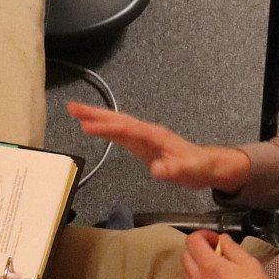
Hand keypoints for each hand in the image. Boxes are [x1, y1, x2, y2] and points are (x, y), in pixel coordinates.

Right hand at [70, 103, 249, 191]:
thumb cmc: (197, 168)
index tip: (86, 126)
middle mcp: (147, 132)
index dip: (107, 128)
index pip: (127, 129)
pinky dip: (105, 129)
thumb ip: (173, 170)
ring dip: (97, 118)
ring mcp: (144, 137)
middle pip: (118, 120)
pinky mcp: (142, 144)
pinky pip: (120, 133)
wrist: (206, 166)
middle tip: (72, 107)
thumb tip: (158, 170)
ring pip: (117, 124)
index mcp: (154, 136)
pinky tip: (94, 128)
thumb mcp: (188, 171)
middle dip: (95, 114)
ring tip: (75, 112)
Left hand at [182, 229, 278, 278]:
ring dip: (196, 264)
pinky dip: (198, 278)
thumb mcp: (249, 263)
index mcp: (210, 266)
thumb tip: (222, 239)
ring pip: (186, 271)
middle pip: (185, 255)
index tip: (217, 240)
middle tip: (217, 252)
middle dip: (198, 248)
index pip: (192, 241)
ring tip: (216, 267)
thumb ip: (232, 247)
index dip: (204, 235)